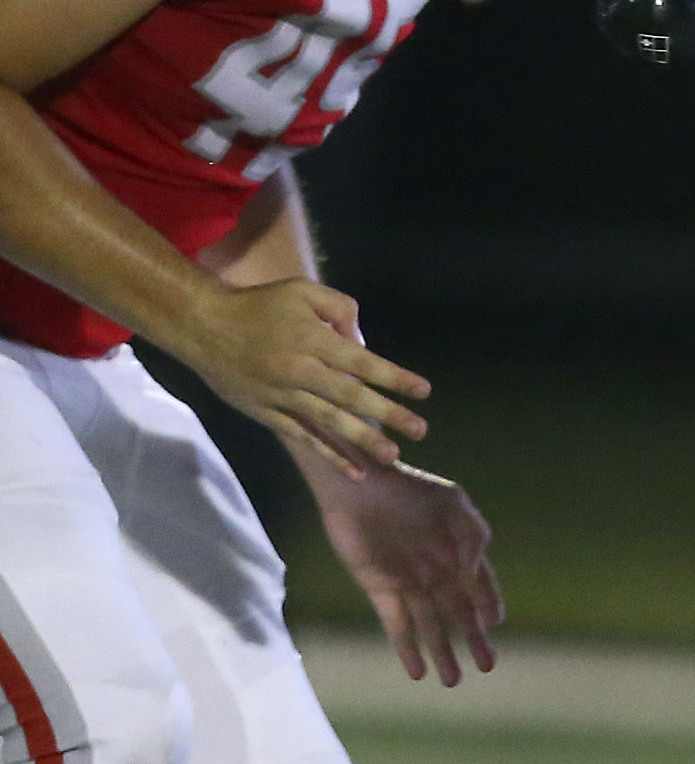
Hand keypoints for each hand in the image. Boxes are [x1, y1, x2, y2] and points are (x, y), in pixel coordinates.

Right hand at [168, 278, 430, 475]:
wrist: (202, 325)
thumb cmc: (259, 305)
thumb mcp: (301, 290)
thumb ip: (340, 308)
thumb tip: (363, 343)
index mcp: (312, 340)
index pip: (362, 362)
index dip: (394, 377)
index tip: (424, 391)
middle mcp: (299, 370)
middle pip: (350, 396)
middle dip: (388, 414)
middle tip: (420, 430)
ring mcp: (282, 396)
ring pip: (328, 422)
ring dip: (362, 440)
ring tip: (393, 456)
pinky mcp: (267, 414)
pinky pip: (302, 438)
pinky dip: (328, 456)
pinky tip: (355, 472)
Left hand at [299, 449, 502, 685]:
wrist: (355, 481)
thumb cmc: (407, 486)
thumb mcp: (453, 503)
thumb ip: (472, 536)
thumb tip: (474, 573)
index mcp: (457, 552)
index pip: (480, 587)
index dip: (489, 605)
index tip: (495, 623)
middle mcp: (435, 571)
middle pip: (459, 614)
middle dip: (473, 641)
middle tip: (487, 666)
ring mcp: (407, 582)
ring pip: (429, 625)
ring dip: (441, 653)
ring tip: (452, 681)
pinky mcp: (379, 587)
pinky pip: (395, 623)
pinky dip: (406, 648)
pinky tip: (417, 672)